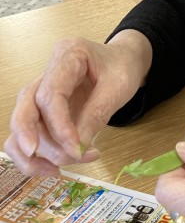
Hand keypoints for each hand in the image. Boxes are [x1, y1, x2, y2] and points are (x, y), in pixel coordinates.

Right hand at [5, 30, 151, 176]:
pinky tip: (55, 167)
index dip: (59, 126)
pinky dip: (37, 154)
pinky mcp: (44, 108)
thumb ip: (97, 115)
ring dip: (40, 151)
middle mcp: (47, 72)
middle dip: (31, 138)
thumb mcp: (119, 87)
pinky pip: (29, 132)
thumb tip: (78, 148)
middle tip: (52, 162)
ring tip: (71, 163)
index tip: (76, 149)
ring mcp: (41, 90)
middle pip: (25, 106)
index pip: (50, 94)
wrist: (124, 60)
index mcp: (67, 55)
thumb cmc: (122, 67)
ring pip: (23, 123)